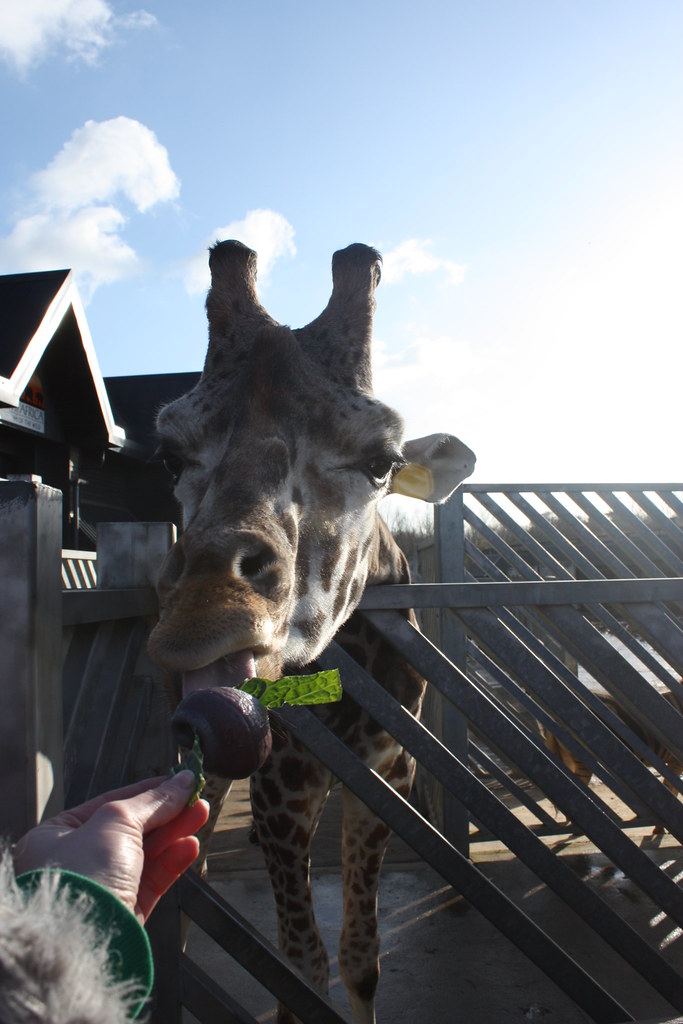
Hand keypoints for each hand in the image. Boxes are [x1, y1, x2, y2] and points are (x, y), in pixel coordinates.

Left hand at [12, 773, 208, 922]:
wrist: (82, 942)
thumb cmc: (83, 873)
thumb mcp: (117, 820)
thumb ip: (154, 800)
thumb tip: (184, 779)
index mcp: (55, 837)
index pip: (107, 804)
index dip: (145, 791)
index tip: (176, 782)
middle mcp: (74, 863)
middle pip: (129, 829)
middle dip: (166, 813)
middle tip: (196, 797)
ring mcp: (98, 889)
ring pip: (144, 854)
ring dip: (174, 833)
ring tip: (202, 814)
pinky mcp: (121, 914)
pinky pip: (150, 881)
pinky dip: (171, 862)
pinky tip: (191, 846)